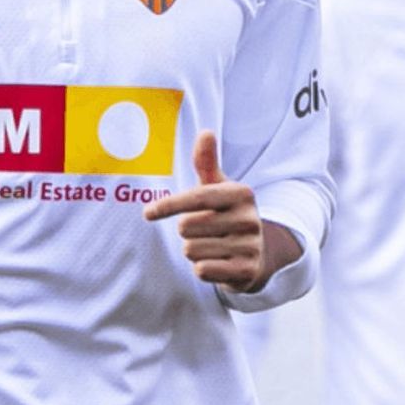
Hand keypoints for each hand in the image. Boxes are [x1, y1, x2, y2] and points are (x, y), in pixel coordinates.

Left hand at [143, 131, 295, 292]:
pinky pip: (202, 270)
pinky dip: (203, 268)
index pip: (196, 198)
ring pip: (192, 250)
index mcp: (241, 193)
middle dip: (186, 231)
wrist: (257, 254)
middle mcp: (249, 219)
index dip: (168, 205)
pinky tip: (217, 263)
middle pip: (187, 227)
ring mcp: (250, 246)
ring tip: (212, 246)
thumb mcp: (218, 188)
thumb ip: (206, 162)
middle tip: (204, 231)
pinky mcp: (247, 271)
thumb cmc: (226, 214)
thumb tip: (205, 132)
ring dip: (194, 251)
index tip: (147, 213)